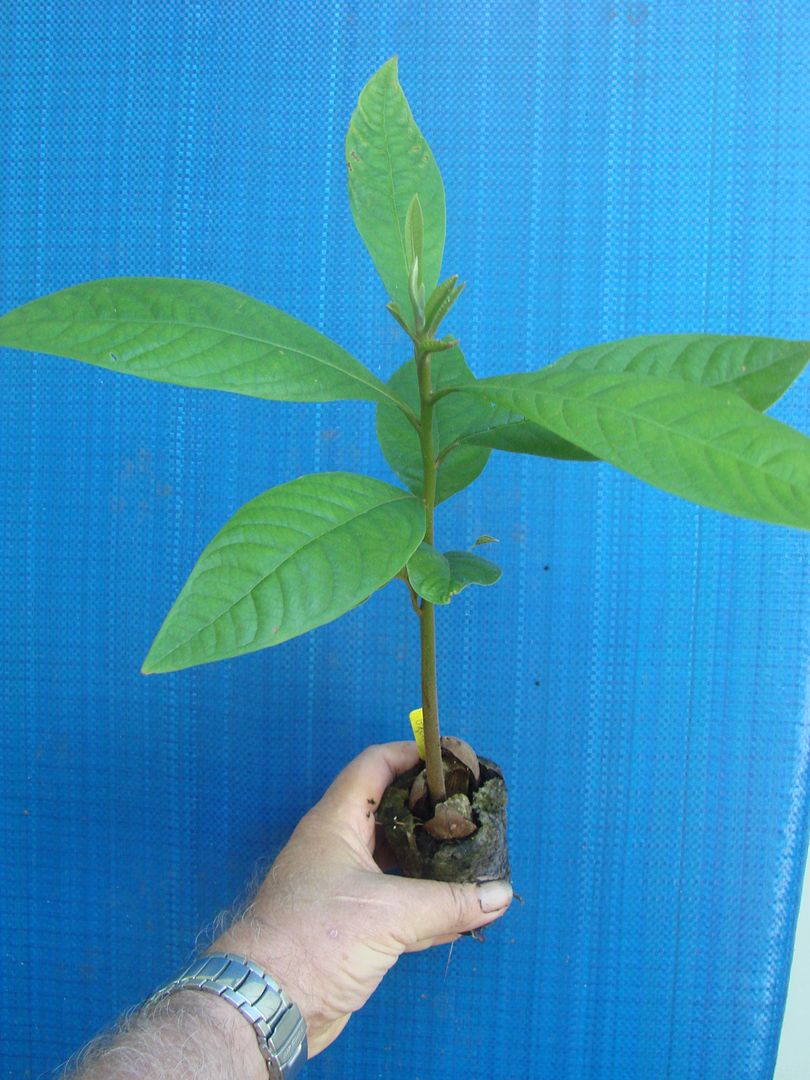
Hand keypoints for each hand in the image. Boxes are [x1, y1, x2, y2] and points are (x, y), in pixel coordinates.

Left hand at [211, 741, 512, 1057]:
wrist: (270, 1004)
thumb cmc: (318, 937)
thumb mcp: (390, 913)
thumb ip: (449, 903)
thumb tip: (499, 894)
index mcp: (336, 821)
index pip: (375, 765)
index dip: (413, 755)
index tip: (454, 760)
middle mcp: (339, 846)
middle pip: (391, 812)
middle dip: (432, 810)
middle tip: (474, 811)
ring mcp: (345, 887)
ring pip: (397, 860)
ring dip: (434, 860)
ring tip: (476, 856)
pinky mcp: (353, 925)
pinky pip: (400, 903)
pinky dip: (430, 904)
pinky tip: (465, 910)